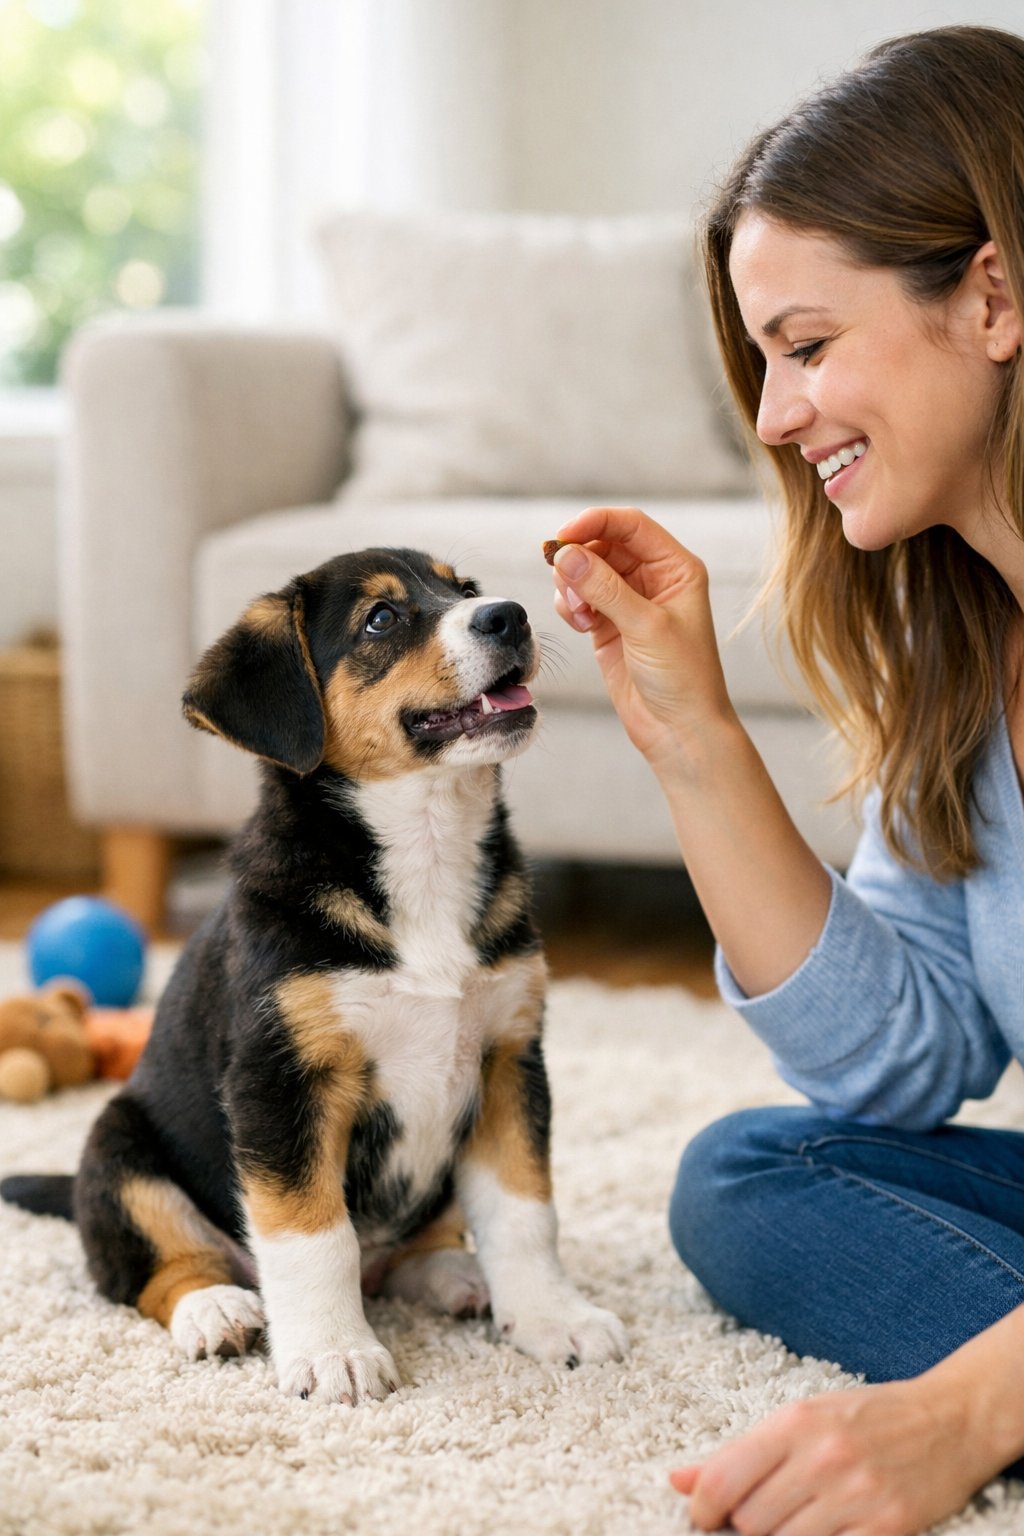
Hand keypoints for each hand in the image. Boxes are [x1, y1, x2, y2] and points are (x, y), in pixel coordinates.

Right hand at [550, 506, 735, 773]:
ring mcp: (628, 602)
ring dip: (572, 584)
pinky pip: (578, 598)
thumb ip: (604, 588)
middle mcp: (653, 579)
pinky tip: (581, 624)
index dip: (595, 523)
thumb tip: (566, 555)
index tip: (563, 537)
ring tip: (579, 612)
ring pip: (586, 571)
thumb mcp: (646, 627)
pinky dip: (570, 605)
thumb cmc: (682, 679)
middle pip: (603, 544)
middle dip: (578, 557)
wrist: (679, 730)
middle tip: (559, 574)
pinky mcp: (608, 625)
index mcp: (676, 568)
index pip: (631, 526)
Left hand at [669, 1378, 987, 1534]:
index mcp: (795, 1422)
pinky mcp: (889, 1526)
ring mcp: (857, 1494)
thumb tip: (677, 1480)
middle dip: (746, 1525)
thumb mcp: (799, 1417)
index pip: (724, 1479)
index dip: (702, 1510)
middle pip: (751, 1521)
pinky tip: (825, 1531)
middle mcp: (823, 1456)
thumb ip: (738, 1453)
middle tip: (762, 1516)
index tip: (704, 1518)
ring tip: (795, 1521)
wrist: (949, 1419)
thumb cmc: (867, 1417)